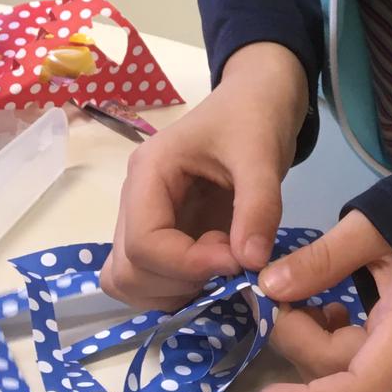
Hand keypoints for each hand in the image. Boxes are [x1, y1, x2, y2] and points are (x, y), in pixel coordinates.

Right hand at [100, 42, 306, 311]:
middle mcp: (135, 199)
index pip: (143, 243)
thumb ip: (258, 206)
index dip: (187, 264)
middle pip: (128, 270)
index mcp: (149, 172)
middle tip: (230, 258)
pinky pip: (150, 279)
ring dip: (176, 290)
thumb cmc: (254, 116)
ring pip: (131, 282)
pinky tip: (217, 267)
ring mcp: (145, 219)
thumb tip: (251, 263)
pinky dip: (179, 289)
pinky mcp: (164, 233)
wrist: (258, 101)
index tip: (237, 260)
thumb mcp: (262, 153)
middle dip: (180, 280)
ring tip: (223, 259)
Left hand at [252, 211, 391, 391]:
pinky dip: (326, 340)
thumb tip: (269, 287)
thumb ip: (321, 258)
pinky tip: (326, 308)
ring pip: (342, 371)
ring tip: (301, 295)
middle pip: (340, 375)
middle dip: (297, 339)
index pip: (359, 391)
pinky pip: (354, 362)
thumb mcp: (370, 227)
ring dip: (308, 339)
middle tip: (275, 293)